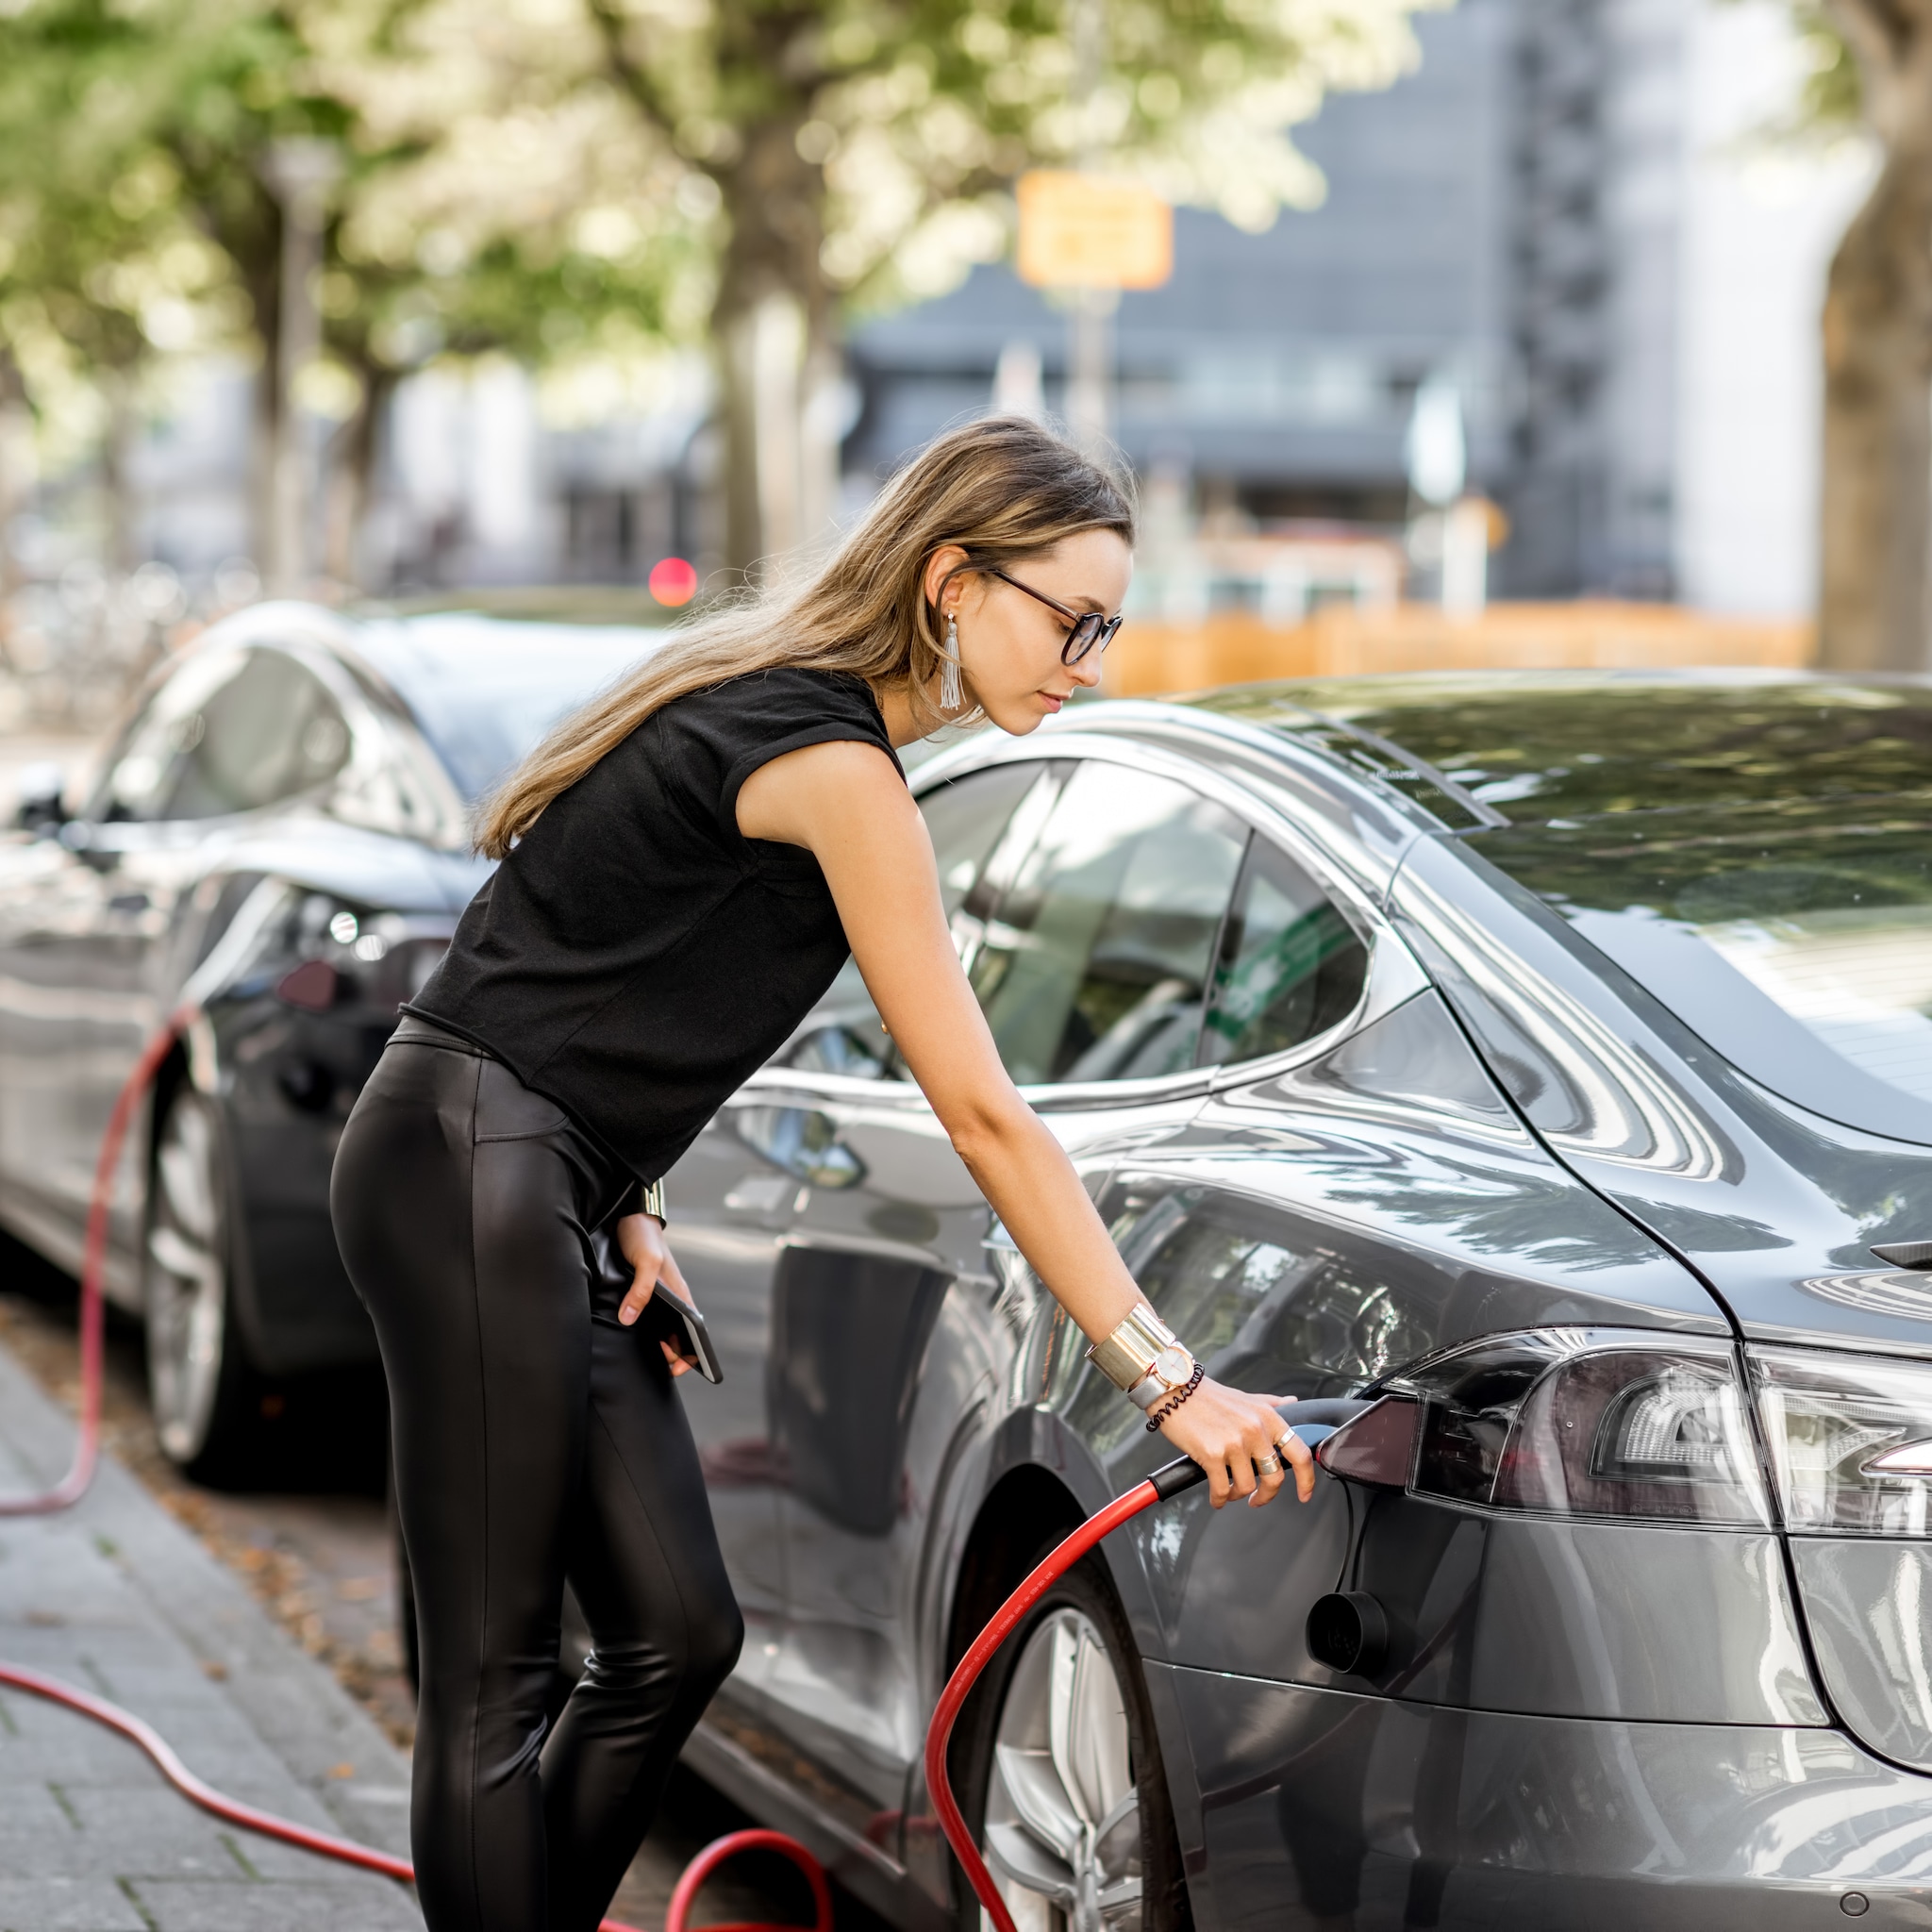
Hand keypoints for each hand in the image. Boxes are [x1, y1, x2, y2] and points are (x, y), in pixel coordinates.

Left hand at [615, 1211, 699, 1375]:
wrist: (630, 1218)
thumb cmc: (643, 1237)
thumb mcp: (645, 1262)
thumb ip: (640, 1290)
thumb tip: (629, 1319)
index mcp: (681, 1293)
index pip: (693, 1330)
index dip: (688, 1352)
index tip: (676, 1369)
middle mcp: (672, 1298)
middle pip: (677, 1333)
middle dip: (670, 1353)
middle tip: (654, 1367)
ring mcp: (658, 1296)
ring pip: (662, 1326)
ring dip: (655, 1342)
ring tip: (642, 1357)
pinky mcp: (642, 1292)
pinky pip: (646, 1317)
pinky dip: (641, 1329)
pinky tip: (629, 1335)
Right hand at [1158, 1382, 1313, 1508]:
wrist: (1175, 1390)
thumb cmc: (1207, 1396)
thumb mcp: (1246, 1397)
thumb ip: (1272, 1404)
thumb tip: (1292, 1405)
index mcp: (1268, 1417)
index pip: (1299, 1453)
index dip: (1307, 1479)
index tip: (1303, 1494)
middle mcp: (1254, 1430)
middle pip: (1274, 1477)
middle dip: (1266, 1495)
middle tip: (1257, 1500)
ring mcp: (1233, 1443)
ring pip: (1246, 1486)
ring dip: (1236, 1495)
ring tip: (1228, 1491)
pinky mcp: (1211, 1454)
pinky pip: (1221, 1489)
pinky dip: (1219, 1498)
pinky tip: (1216, 1496)